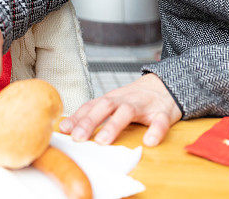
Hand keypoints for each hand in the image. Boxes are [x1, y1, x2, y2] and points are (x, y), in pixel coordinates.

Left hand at [59, 73, 181, 146]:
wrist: (166, 85)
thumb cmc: (134, 99)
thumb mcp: (114, 103)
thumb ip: (94, 114)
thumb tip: (67, 129)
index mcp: (111, 99)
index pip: (91, 106)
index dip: (77, 117)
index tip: (63, 130)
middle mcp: (124, 100)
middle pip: (104, 106)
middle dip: (89, 121)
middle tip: (77, 138)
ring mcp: (143, 105)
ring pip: (127, 112)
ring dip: (113, 125)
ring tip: (102, 142)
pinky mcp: (163, 112)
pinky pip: (160, 121)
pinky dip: (155, 131)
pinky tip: (149, 142)